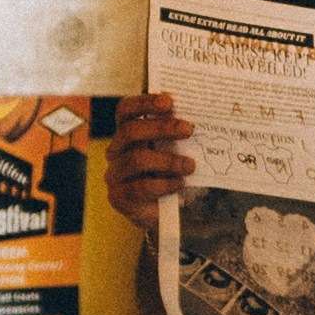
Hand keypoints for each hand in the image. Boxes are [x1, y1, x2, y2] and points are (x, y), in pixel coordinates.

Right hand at [106, 94, 193, 235]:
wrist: (169, 213)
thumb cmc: (173, 172)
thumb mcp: (177, 150)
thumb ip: (180, 133)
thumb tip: (199, 115)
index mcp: (128, 133)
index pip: (126, 110)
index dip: (144, 102)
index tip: (168, 101)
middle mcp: (117, 151)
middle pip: (130, 131)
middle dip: (161, 127)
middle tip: (188, 129)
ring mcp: (115, 174)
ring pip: (136, 159)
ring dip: (168, 160)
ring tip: (191, 165)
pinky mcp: (119, 197)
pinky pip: (141, 187)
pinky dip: (164, 184)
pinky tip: (180, 183)